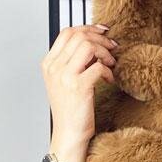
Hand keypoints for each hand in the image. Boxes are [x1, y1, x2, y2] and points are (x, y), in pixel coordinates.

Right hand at [40, 22, 118, 143]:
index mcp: (49, 63)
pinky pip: (98, 66)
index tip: (102, 32)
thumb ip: (73, 61)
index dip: (88, 28)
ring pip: (88, 46)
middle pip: (78, 35)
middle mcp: (54, 67)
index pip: (67, 32)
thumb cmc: (70, 110)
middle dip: (100, 38)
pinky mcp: (78, 87)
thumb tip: (93, 43)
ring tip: (110, 64)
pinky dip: (108, 70)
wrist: (69, 134)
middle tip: (112, 47)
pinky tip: (109, 79)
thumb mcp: (65, 81)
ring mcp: (64, 76)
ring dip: (104, 52)